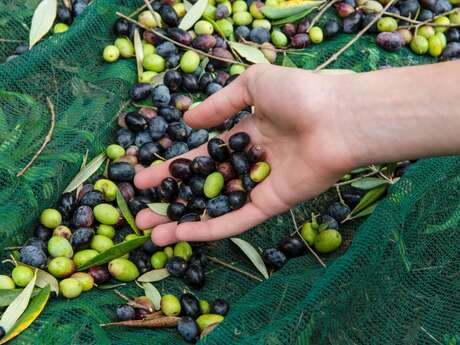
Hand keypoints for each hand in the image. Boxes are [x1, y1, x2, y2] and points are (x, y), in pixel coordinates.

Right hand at [134, 64, 353, 245]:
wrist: (337, 117)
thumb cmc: (299, 94)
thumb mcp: (252, 85)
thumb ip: (219, 105)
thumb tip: (187, 121)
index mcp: (247, 136)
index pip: (202, 157)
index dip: (173, 168)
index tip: (144, 178)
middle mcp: (251, 164)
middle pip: (204, 188)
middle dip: (173, 201)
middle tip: (142, 212)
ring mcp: (261, 187)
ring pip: (217, 209)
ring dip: (184, 222)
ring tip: (151, 232)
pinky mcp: (272, 205)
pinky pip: (237, 221)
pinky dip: (209, 229)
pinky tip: (181, 235)